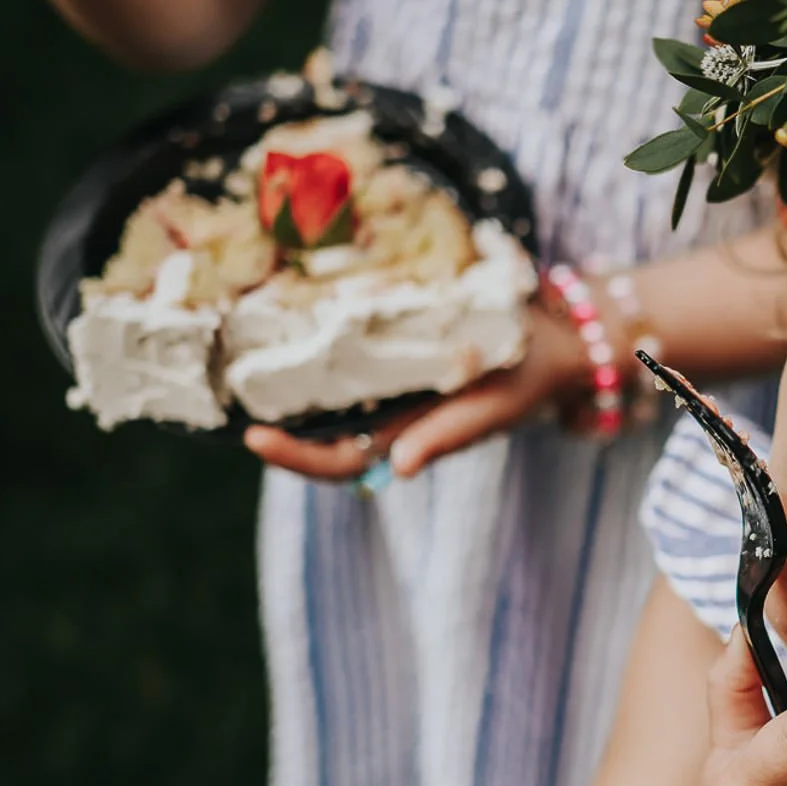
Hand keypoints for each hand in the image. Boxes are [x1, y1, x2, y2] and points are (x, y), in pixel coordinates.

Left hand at [242, 304, 589, 479]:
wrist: (558, 341)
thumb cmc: (528, 376)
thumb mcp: (498, 405)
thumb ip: (452, 435)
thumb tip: (402, 468)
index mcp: (413, 435)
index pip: (342, 462)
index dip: (296, 458)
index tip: (253, 439)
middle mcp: (394, 416)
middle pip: (321, 436)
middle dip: (275, 422)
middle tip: (228, 392)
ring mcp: (394, 387)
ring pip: (330, 398)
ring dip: (288, 384)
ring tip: (243, 355)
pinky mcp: (398, 355)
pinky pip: (349, 360)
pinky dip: (318, 348)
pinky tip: (293, 317)